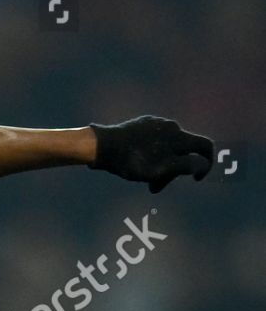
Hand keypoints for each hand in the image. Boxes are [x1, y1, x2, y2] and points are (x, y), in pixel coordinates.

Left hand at [89, 116, 213, 193]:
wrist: (104, 146)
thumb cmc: (132, 161)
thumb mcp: (161, 169)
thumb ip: (185, 166)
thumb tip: (202, 165)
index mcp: (178, 136)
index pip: (205, 146)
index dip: (207, 163)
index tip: (195, 179)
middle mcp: (171, 126)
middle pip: (184, 150)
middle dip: (176, 170)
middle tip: (156, 187)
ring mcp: (156, 123)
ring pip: (168, 147)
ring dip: (162, 164)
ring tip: (143, 178)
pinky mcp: (143, 124)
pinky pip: (155, 141)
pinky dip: (152, 155)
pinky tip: (136, 164)